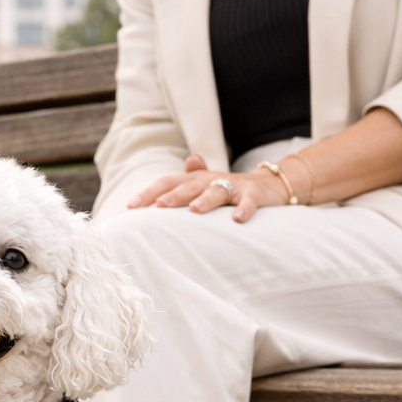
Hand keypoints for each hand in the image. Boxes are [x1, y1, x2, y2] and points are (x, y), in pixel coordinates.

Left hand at [127, 154, 291, 222]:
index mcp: (195, 181)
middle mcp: (211, 180)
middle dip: (174, 195)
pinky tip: (237, 220)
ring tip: (195, 210)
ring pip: (218, 190)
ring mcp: (234, 186)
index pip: (168, 183)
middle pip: (190, 186)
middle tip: (160, 206)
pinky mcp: (255, 194)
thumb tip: (152, 192)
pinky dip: (245, 209)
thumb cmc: (227, 190)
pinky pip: (249, 201)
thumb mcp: (202, 188)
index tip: (131, 206)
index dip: (151, 192)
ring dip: (206, 200)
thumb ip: (181, 185)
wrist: (269, 186)